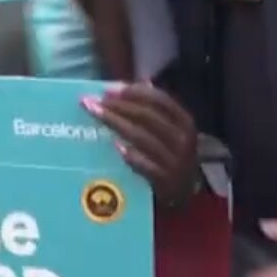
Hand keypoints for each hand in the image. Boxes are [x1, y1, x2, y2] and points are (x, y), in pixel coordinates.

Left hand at [84, 82, 197, 205]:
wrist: (184, 194)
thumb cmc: (169, 156)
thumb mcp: (168, 131)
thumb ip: (155, 109)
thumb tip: (142, 82)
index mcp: (184, 122)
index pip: (160, 100)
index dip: (133, 92)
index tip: (108, 89)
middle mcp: (183, 139)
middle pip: (146, 116)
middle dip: (117, 106)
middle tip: (92, 101)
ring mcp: (176, 161)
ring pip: (142, 138)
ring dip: (116, 123)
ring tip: (95, 114)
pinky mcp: (166, 182)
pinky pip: (147, 166)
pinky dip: (131, 156)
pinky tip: (114, 147)